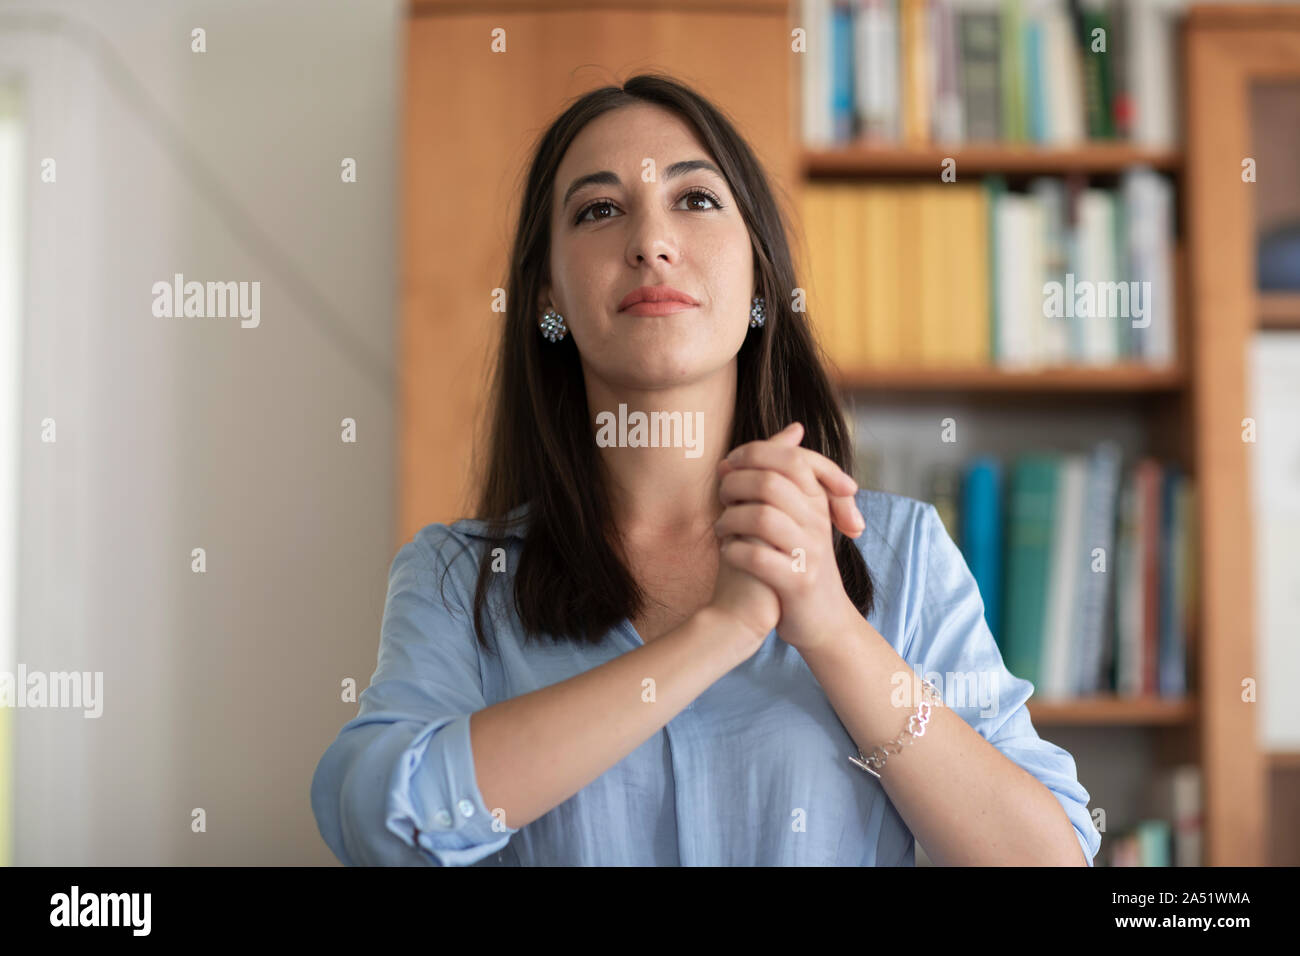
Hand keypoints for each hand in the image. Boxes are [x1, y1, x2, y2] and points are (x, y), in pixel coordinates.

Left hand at [713, 422, 863, 650]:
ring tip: (722, 529)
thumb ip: (760, 489)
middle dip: (735, 485)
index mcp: (817, 501)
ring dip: (730, 519)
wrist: (820, 621)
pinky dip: (733, 551)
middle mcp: (818, 522)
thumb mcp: (785, 521)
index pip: (792, 457)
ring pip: (762, 517)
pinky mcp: (798, 583)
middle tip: (722, 498)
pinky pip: (756, 557)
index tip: (729, 464)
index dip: (754, 453)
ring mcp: (811, 553)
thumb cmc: (790, 564)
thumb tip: (727, 459)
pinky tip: (728, 552)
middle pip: (770, 482)